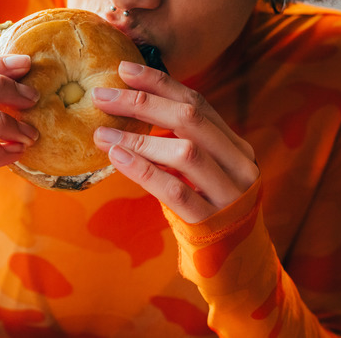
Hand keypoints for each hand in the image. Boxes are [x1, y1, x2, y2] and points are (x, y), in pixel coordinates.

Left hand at [91, 61, 258, 222]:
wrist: (238, 271)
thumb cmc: (209, 215)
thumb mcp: (201, 176)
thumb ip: (180, 144)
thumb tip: (132, 109)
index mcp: (236, 147)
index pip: (198, 103)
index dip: (160, 83)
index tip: (124, 69)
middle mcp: (238, 165)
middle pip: (190, 119)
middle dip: (144, 102)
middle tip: (102, 95)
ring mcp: (229, 195)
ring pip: (185, 152)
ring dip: (138, 137)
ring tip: (102, 132)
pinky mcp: (212, 224)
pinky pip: (175, 191)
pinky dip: (144, 170)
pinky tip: (118, 158)